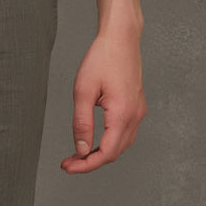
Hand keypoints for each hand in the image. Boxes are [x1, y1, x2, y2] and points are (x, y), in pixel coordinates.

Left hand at [61, 24, 145, 172]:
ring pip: (120, 146)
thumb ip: (82, 123)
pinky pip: (124, 134)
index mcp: (122, 114)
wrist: (121, 38)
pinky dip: (109, 143)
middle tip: (68, 162)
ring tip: (77, 154)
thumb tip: (80, 149)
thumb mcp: (83, 91)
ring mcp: (138, 112)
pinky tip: (93, 141)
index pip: (106, 153)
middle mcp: (135, 116)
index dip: (86, 165)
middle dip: (90, 162)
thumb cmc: (102, 59)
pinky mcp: (136, 107)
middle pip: (114, 153)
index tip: (67, 167)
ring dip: (100, 153)